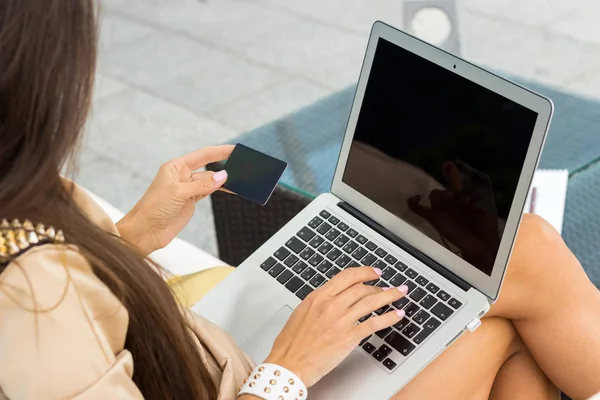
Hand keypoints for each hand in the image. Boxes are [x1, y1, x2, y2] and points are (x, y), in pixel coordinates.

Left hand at [117, 145, 233, 254]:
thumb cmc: (153, 208)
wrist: (145, 231)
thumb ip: (202, 185)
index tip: (235, 150)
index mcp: (175, 167)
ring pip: (210, 181)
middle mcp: (182, 176)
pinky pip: (209, 192)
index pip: (202, 155)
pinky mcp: (190, 201)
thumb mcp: (179, 193)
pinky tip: (231, 189)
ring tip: (241, 179)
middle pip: (208, 168)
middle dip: (224, 166)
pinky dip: (220, 190)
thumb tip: (223, 176)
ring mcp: (187, 189)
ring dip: (223, 181)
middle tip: (242, 165)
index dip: (219, 151)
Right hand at [265, 267, 407, 386]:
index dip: (364, 272)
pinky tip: (397, 314)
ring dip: (389, 296)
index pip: (346, 277)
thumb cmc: (291, 344)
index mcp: (318, 297)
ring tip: (399, 293)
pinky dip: (389, 317)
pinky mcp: (348, 337)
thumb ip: (319, 303)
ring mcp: (340, 320)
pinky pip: (374, 323)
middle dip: (379, 286)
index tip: (374, 272)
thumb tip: (332, 298)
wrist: (288, 364)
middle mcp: (330, 305)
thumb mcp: (301, 313)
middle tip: (389, 287)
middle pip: (361, 288)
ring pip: (371, 302)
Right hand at [407, 160, 499, 271]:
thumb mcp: (484, 197)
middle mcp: (450, 199)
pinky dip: (413, 202)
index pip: (455, 178)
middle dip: (452, 188)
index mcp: (463, 192)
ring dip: (443, 197)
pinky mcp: (433, 217)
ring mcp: (440, 208)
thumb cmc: (486, 221)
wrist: (481, 244)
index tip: (453, 166)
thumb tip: (461, 167)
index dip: (454, 173)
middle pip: (445, 185)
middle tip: (463, 198)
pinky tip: (416, 198)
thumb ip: (473, 182)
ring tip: (455, 206)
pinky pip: (417, 208)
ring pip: (434, 195)